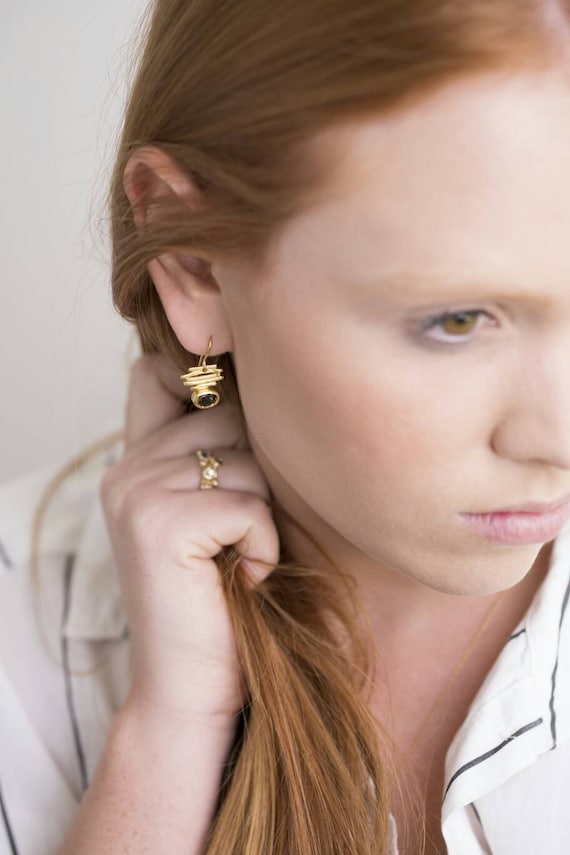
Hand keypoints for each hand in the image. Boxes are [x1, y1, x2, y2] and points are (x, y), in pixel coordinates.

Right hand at [100, 352, 279, 724]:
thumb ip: (210, 456)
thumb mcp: (209, 518)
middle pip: (229, 416)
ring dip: (265, 515)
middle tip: (242, 535)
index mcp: (133, 462)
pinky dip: (265, 546)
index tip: (238, 431)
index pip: (157, 374)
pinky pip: (250, 506)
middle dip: (258, 472)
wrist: (191, 690)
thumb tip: (260, 392)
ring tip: (240, 561)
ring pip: (246, 460)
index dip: (202, 380)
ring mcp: (138, 494)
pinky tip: (245, 580)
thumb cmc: (220, 602)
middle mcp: (126, 469)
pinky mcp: (162, 525)